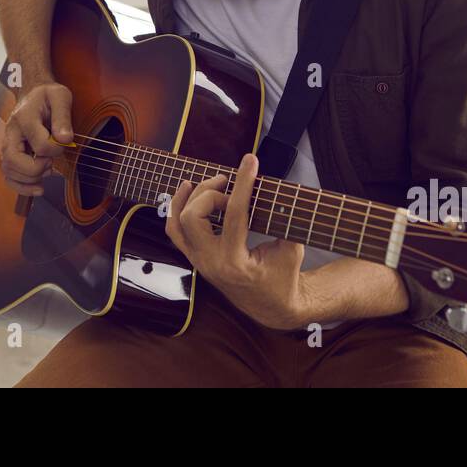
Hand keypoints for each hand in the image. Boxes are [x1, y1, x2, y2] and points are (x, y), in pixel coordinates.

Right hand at [0, 81, 73, 195]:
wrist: (33, 94)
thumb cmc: (47, 96)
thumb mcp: (60, 97)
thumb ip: (63, 117)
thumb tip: (65, 140)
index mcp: (24, 118)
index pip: (38, 144)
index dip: (55, 149)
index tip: (64, 142)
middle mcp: (11, 133)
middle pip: (13, 161)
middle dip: (36, 168)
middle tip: (51, 162)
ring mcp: (8, 145)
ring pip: (9, 172)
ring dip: (30, 179)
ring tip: (47, 171)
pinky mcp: (10, 155)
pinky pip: (9, 177)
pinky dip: (22, 187)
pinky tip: (39, 187)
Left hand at [164, 152, 310, 330]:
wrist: (272, 306)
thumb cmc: (284, 276)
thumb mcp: (292, 248)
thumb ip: (283, 220)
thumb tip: (274, 189)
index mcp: (236, 263)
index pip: (234, 213)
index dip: (243, 182)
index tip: (251, 160)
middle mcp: (211, 263)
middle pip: (193, 217)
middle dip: (211, 193)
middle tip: (232, 186)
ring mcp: (199, 262)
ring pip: (178, 222)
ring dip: (191, 197)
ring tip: (214, 182)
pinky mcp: (195, 259)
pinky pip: (174, 231)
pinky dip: (177, 207)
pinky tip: (188, 190)